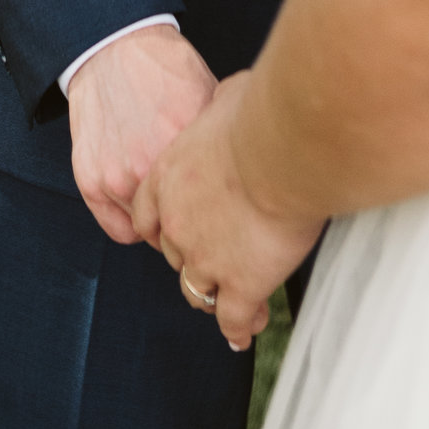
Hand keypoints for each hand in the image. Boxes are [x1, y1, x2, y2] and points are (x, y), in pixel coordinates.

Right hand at [68, 26, 217, 243]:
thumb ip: (218, 140)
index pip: (212, 208)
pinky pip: (118, 229)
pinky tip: (140, 205)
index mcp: (184, 147)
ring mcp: (117, 177)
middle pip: (181, 225)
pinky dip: (130, 223)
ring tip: (162, 197)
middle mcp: (149, 168)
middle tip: (191, 207)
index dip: (216, 209)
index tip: (216, 206)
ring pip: (149, 231)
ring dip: (158, 220)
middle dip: (188, 218)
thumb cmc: (165, 70)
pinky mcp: (90, 180)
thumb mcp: (207, 95)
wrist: (115, 48)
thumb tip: (245, 169)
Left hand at [132, 74, 325, 350]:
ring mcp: (206, 259)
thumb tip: (227, 97)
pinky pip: (234, 317)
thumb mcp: (227, 97)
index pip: (146, 216)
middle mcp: (177, 224)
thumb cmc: (260, 114)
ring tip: (228, 305)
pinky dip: (239, 327)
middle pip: (173, 255)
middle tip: (214, 263)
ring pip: (198, 291)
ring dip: (212, 297)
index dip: (160, 227)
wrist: (282, 149)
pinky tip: (245, 332)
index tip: (172, 233)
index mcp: (168, 178)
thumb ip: (218, 107)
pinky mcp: (242, 285)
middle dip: (191, 259)